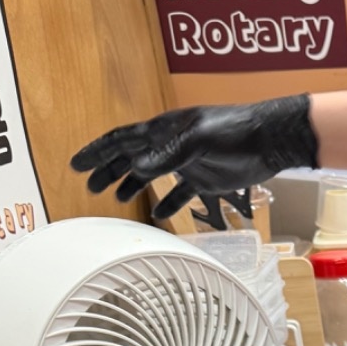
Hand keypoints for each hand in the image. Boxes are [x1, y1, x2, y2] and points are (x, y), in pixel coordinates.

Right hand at [70, 96, 317, 221]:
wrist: (270, 140)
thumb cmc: (236, 132)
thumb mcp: (199, 140)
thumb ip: (168, 154)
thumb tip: (136, 167)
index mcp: (164, 130)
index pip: (122, 140)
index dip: (98, 152)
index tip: (76, 165)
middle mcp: (171, 144)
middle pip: (131, 158)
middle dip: (108, 170)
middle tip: (90, 187)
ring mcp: (188, 162)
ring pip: (152, 175)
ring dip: (132, 185)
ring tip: (117, 198)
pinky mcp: (206, 179)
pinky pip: (182, 194)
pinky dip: (170, 204)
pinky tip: (160, 215)